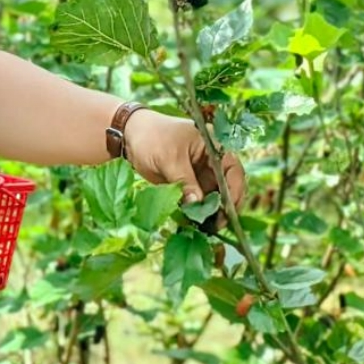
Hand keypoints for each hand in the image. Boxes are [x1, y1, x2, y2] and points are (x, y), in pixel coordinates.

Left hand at [123, 110, 246, 222]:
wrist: (128, 135)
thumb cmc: (151, 137)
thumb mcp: (169, 158)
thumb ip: (185, 181)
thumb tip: (197, 204)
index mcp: (213, 146)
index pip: (233, 171)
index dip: (234, 191)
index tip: (228, 210)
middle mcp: (212, 161)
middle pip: (227, 187)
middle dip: (223, 206)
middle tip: (216, 225)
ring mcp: (201, 173)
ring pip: (214, 197)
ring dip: (210, 212)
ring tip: (204, 228)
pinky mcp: (189, 184)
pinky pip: (198, 200)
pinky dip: (197, 212)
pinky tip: (193, 223)